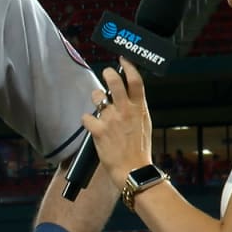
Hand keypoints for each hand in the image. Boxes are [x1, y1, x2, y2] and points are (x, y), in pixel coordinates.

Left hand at [81, 57, 153, 188]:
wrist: (133, 170)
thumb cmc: (139, 149)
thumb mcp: (145, 124)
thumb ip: (137, 108)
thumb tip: (131, 95)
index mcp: (139, 109)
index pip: (136, 81)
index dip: (129, 67)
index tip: (123, 60)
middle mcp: (125, 111)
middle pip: (115, 82)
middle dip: (109, 73)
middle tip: (107, 72)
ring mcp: (111, 120)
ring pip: (97, 96)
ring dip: (96, 98)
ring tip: (99, 105)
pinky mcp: (99, 131)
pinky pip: (86, 117)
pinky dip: (87, 120)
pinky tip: (92, 125)